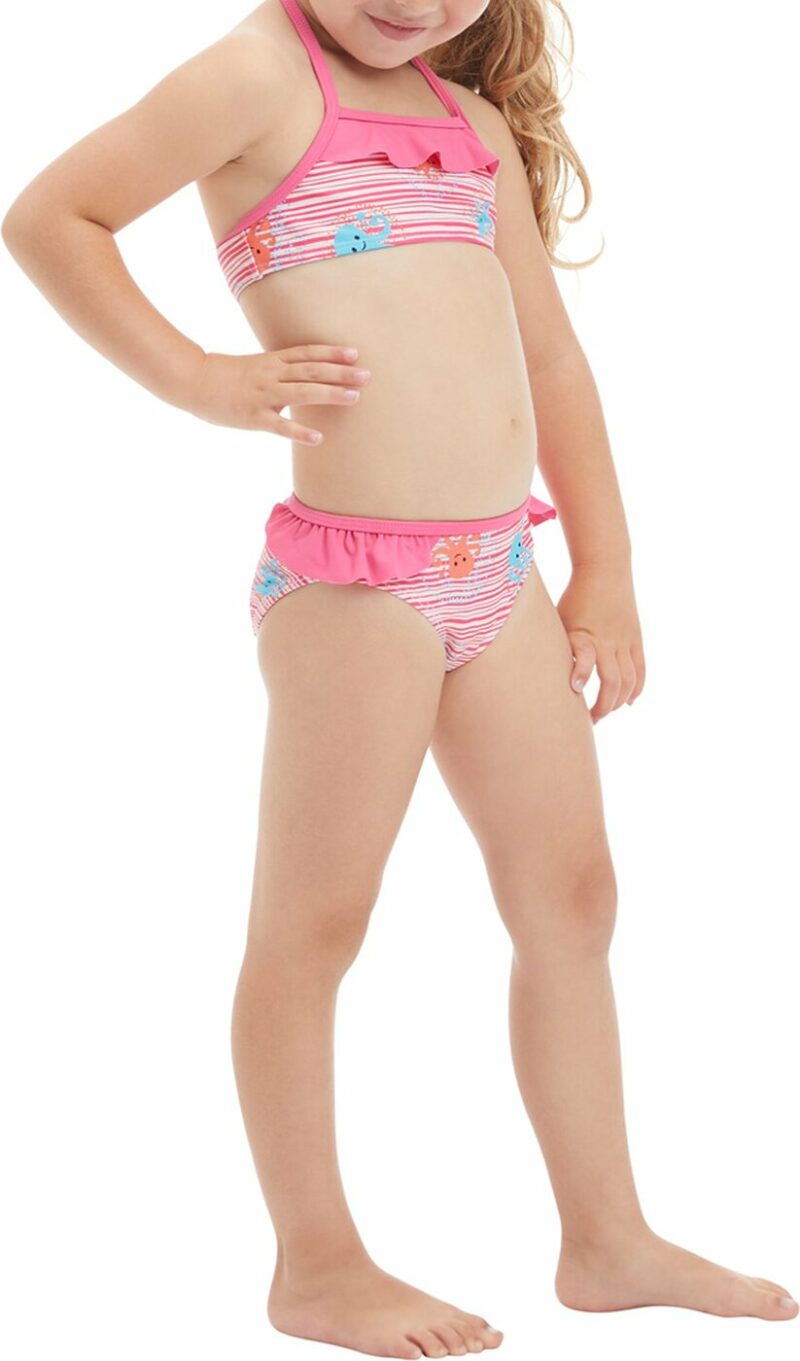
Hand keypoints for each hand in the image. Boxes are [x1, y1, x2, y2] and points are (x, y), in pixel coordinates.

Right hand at [189, 344, 370, 441]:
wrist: (195, 382)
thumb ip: (282, 370)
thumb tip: (308, 377)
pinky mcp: (253, 417)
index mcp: (273, 361)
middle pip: (312, 370)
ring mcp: (264, 395)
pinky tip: (318, 439)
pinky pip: (280, 426)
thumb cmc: (228, 376)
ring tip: (354, 398)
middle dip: (341, 372)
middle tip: (366, 376)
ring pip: (302, 393)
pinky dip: (299, 432)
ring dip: (330, 394)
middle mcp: (272, 375)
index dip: (332, 353)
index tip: (356, 354)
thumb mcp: (258, 366)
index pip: (307, 353)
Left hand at [556, 563, 645, 722]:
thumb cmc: (574, 596)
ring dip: (618, 701)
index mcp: (586, 633)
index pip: (586, 658)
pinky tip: (628, 701)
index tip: (575, 688)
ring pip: (629, 681)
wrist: (605, 569)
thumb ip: (554, 643)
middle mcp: (608, 640)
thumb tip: (531, 668)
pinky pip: (641, 670)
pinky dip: (636, 688)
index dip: (581, 674)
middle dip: (602, 706)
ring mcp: (625, 640)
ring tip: (605, 713)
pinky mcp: (636, 639)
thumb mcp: (557, 616)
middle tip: (589, 720)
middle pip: (612, 682)